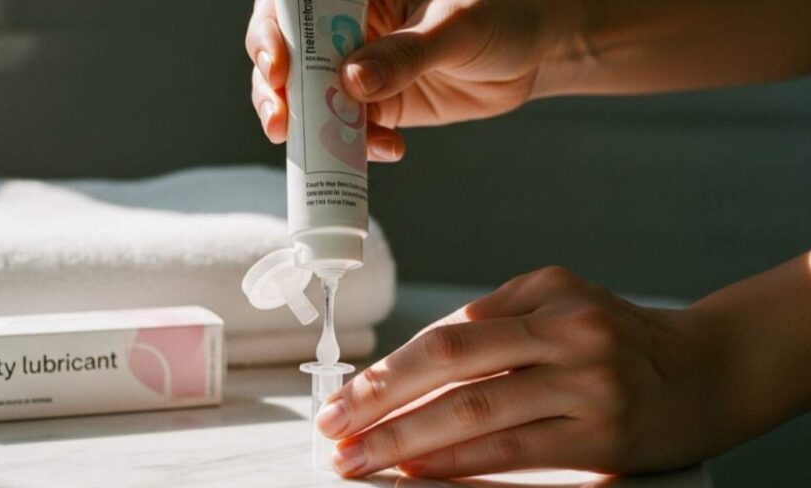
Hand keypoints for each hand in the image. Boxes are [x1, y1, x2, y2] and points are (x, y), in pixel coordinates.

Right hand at [245, 0, 564, 161]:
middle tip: (281, 120)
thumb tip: (353, 82)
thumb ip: (406, 54)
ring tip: (319, 151)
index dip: (272, 33)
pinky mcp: (380, 103)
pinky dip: (356, 147)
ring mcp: (362, 66)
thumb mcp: (457, 26)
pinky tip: (387, 149)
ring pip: (312, 98)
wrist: (538, 48)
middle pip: (289, 54)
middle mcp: (350, 25)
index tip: (275, 65)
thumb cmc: (503, 11)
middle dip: (275, 90)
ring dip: (307, 128)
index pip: (294, 5)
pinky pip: (351, 129)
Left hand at [315, 266, 749, 477]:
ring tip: (358, 457)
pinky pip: (512, 448)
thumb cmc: (617, 338)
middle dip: (379, 398)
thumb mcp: (561, 303)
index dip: (389, 368)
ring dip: (405, 437)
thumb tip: (412, 368)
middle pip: (450, 360)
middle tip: (331, 426)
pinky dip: (457, 460)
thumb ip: (494, 320)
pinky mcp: (600, 435)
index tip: (343, 397)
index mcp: (547, 293)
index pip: (448, 332)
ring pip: (475, 408)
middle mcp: (565, 331)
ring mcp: (586, 382)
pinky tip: (416, 470)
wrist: (708, 372)